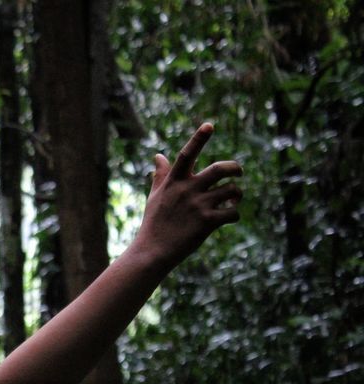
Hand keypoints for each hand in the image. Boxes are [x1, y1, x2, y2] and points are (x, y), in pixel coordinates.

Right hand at [131, 122, 242, 268]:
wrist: (152, 251)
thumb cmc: (154, 222)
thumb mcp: (154, 196)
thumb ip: (161, 175)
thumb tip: (158, 156)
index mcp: (174, 181)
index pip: (187, 154)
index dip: (199, 138)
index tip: (209, 125)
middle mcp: (187, 190)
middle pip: (220, 169)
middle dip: (235, 168)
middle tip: (238, 172)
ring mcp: (198, 206)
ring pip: (231, 191)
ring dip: (236, 194)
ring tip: (232, 200)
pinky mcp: (207, 223)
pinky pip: (233, 212)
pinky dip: (235, 214)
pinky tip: (229, 217)